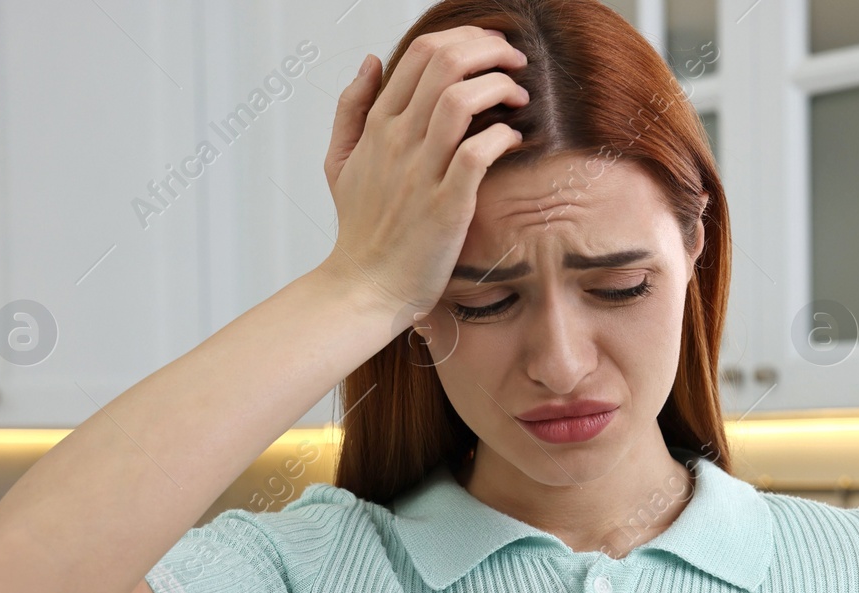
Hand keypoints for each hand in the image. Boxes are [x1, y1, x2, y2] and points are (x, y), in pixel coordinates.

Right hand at [317, 26, 529, 322]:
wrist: (365, 286)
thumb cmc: (361, 229)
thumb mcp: (340, 161)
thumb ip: (352, 108)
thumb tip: (371, 60)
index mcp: (377, 126)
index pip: (420, 53)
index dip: (464, 39)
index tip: (491, 49)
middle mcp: (397, 141)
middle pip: (444, 64)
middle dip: (489, 50)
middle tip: (515, 60)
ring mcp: (420, 173)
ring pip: (460, 100)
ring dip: (498, 86)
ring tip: (518, 94)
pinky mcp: (446, 206)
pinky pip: (476, 153)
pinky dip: (501, 136)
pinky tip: (512, 138)